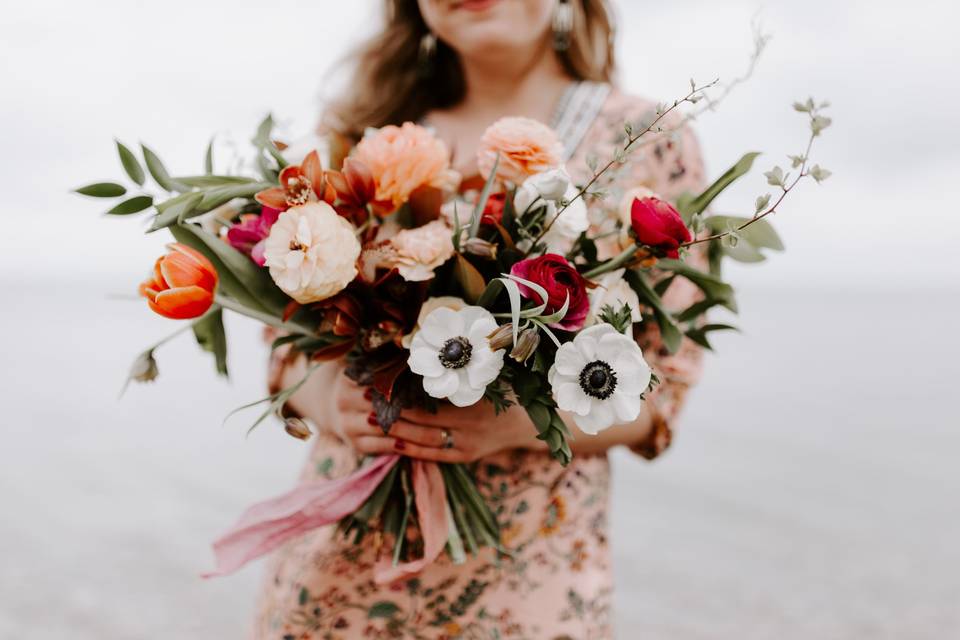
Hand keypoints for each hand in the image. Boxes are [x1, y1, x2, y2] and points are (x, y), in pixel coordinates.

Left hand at [330, 374, 544, 462]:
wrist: (526, 425)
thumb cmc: (505, 391)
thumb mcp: (489, 377)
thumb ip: (463, 368)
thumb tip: (429, 349)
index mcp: (475, 402)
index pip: (431, 397)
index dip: (404, 391)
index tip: (381, 381)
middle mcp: (469, 425)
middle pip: (422, 419)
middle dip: (393, 410)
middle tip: (366, 400)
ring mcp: (466, 444)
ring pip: (422, 439)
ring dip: (395, 429)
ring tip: (370, 419)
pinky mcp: (463, 457)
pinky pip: (431, 455)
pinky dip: (409, 449)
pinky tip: (390, 440)